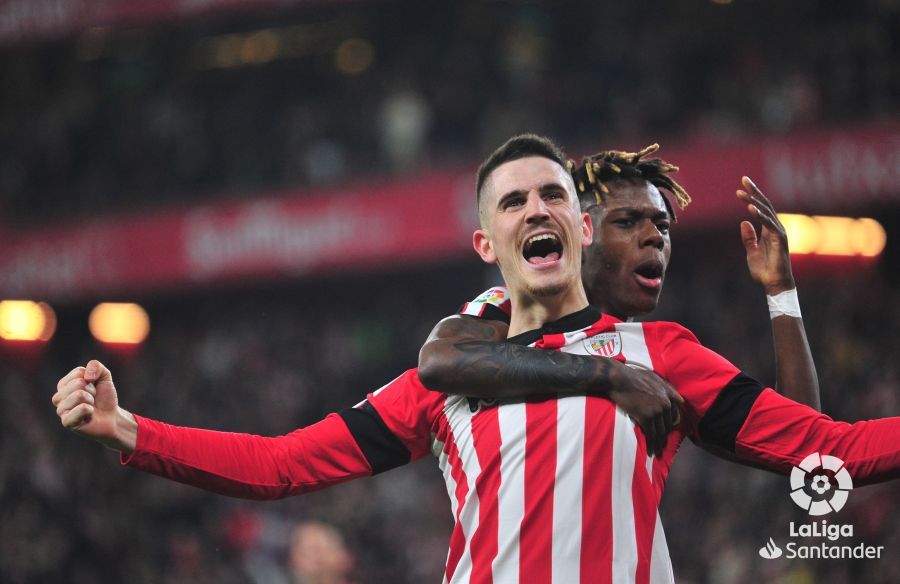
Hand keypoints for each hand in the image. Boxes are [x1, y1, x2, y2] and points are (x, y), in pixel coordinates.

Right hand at [52, 360, 136, 451]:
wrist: (112, 417)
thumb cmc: (104, 397)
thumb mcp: (104, 377)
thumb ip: (96, 366)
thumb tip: (87, 376)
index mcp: (64, 384)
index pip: (79, 372)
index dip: (92, 379)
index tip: (93, 388)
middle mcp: (58, 397)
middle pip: (78, 383)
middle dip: (92, 391)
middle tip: (92, 399)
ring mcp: (61, 410)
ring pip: (79, 395)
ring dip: (91, 400)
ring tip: (90, 407)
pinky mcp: (66, 422)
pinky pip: (81, 408)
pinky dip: (90, 410)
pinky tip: (88, 416)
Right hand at [608, 365, 683, 456]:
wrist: (619, 379)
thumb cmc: (632, 376)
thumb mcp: (654, 377)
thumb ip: (667, 387)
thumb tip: (679, 398)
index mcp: (668, 394)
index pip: (674, 415)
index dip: (670, 425)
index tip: (666, 433)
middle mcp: (666, 403)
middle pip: (668, 426)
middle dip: (664, 437)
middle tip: (661, 446)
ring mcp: (657, 411)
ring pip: (661, 432)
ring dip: (659, 444)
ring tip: (656, 452)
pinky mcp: (647, 417)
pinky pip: (652, 435)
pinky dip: (651, 445)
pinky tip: (649, 451)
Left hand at [737, 176, 794, 295]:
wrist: (774, 284)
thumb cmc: (764, 270)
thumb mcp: (752, 252)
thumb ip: (749, 238)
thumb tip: (743, 222)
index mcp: (769, 230)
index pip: (761, 208)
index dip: (753, 196)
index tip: (742, 186)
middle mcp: (776, 228)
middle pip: (764, 205)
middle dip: (754, 191)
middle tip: (743, 179)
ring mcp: (779, 232)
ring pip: (765, 212)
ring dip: (753, 201)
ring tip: (740, 193)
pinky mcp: (780, 239)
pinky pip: (768, 224)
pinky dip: (759, 215)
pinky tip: (750, 208)